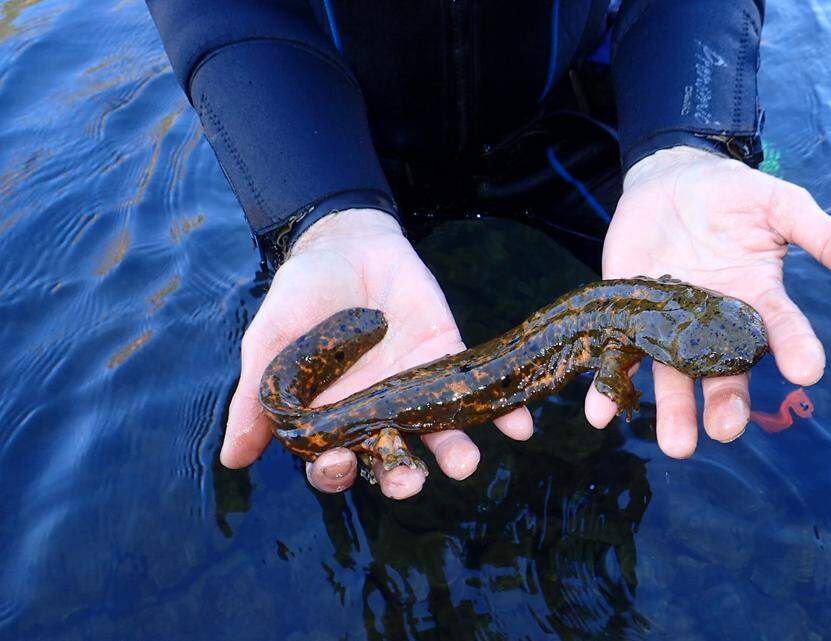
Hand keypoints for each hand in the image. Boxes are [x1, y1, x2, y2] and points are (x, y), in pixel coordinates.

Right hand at [222, 209, 532, 497]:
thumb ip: (256, 397)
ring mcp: (416, 391)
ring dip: (454, 454)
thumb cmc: (302, 294)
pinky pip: (479, 396)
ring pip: (438, 437)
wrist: (347, 241)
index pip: (333, 463)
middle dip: (401, 478)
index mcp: (330, 418)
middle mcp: (376, 415)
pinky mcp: (449, 361)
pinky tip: (520, 424)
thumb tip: (233, 458)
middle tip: (409, 480)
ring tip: (464, 462)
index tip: (339, 463)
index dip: (335, 472)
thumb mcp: (272, 339)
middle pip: (391, 462)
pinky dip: (503, 414)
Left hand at [585, 146, 830, 455]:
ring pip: (675, 378)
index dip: (797, 349)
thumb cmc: (732, 195)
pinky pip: (620, 358)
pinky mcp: (629, 319)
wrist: (669, 181)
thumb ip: (824, 235)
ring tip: (677, 447)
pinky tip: (600, 414)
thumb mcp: (779, 204)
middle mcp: (716, 325)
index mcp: (758, 300)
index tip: (809, 371)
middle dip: (727, 402)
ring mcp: (672, 327)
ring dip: (673, 413)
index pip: (782, 330)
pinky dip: (609, 388)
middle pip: (725, 372)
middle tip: (726, 430)